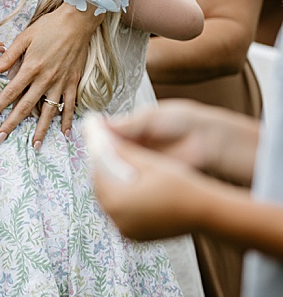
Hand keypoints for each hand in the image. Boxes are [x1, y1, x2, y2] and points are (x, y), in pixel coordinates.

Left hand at [0, 3, 99, 146]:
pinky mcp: (74, 82)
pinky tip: (64, 133)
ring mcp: (61, 82)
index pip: (10, 92)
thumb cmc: (49, 26)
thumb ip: (9, 56)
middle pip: (26, 107)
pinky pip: (70, 105)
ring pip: (49, 111)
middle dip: (12, 123)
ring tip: (34, 145)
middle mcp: (45, 79)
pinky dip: (67, 119)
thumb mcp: (24, 37)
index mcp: (30, 67)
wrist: (78, 21)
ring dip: (40, 130)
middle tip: (1, 138)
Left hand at [91, 132, 219, 241]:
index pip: (98, 172)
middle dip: (105, 173)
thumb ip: (123, 152)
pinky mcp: (135, 236)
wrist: (205, 212)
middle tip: (111, 158)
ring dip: (113, 188)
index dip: (101, 157)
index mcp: (116, 199)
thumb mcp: (150, 163)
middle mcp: (116, 218)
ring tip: (120, 173)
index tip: (105, 146)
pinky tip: (131, 191)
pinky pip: (121, 216)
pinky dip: (123, 204)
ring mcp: (125, 229)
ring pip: (111, 203)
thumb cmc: (180, 185)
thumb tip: (104, 138)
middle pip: (102, 189)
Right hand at [106, 99, 259, 185]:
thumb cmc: (181, 121)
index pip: (106, 136)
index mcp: (129, 129)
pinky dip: (128, 177)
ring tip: (110, 165)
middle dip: (104, 154)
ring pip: (119, 166)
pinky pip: (133, 178)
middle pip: (109, 152)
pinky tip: (123, 175)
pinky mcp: (149, 176)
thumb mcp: (150, 118)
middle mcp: (132, 146)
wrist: (207, 139)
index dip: (97, 139)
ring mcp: (140, 162)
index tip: (89, 140)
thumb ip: (126, 124)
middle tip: (98, 154)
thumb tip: (97, 124)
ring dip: (114, 166)